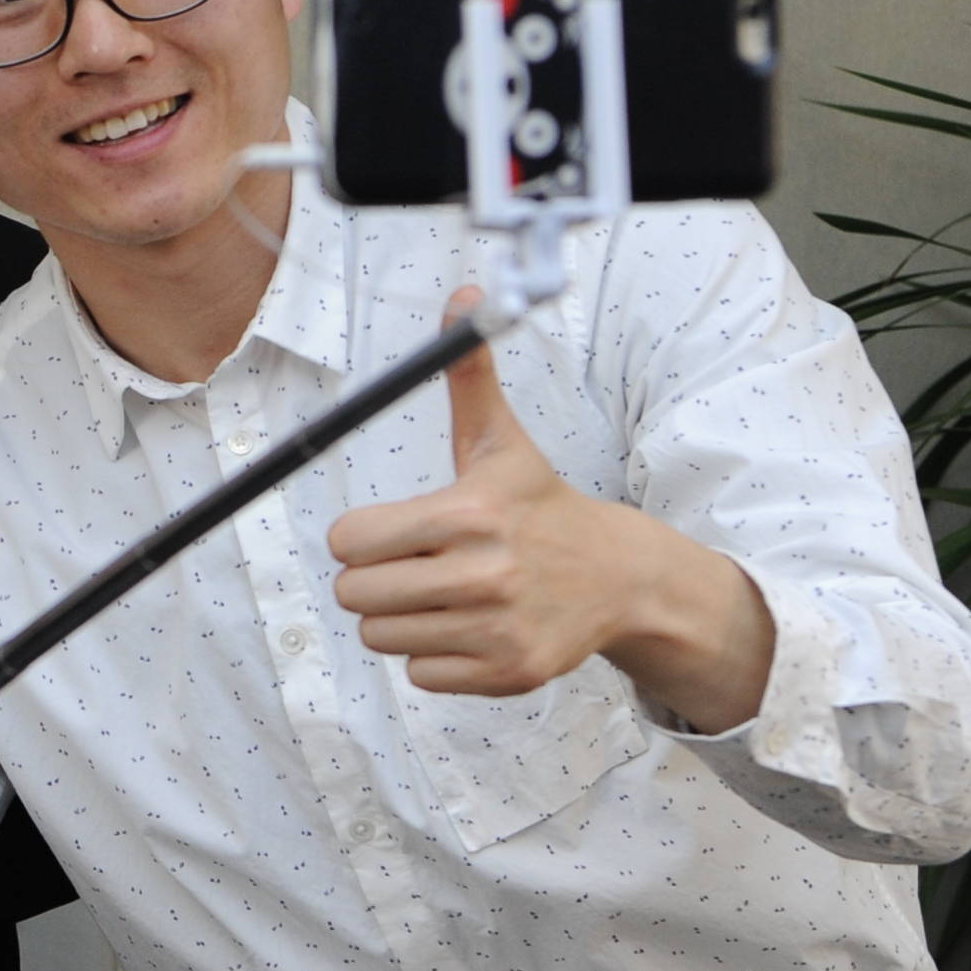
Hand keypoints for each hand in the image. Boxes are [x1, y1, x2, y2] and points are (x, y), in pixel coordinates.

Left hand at [324, 291, 776, 732]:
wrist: (620, 577)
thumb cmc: (540, 506)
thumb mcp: (501, 442)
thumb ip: (469, 376)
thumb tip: (468, 296)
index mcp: (470, 515)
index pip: (350, 542)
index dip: (360, 537)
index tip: (394, 531)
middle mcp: (485, 575)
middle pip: (356, 594)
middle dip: (374, 580)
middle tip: (416, 565)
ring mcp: (498, 628)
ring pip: (381, 638)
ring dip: (399, 620)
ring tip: (443, 594)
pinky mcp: (509, 672)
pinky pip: (419, 674)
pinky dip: (433, 656)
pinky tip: (468, 627)